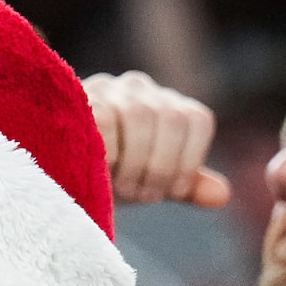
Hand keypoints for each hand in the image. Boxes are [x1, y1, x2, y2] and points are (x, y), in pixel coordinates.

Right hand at [86, 70, 231, 208]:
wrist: (64, 177)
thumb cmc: (110, 179)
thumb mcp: (153, 185)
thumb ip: (186, 186)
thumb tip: (222, 196)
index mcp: (167, 105)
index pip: (197, 119)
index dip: (190, 160)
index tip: (173, 192)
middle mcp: (141, 88)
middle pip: (171, 118)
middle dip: (161, 166)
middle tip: (144, 196)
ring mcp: (109, 88)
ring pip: (140, 115)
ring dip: (134, 161)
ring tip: (122, 189)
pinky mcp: (80, 97)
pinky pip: (105, 118)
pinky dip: (108, 151)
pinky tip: (100, 173)